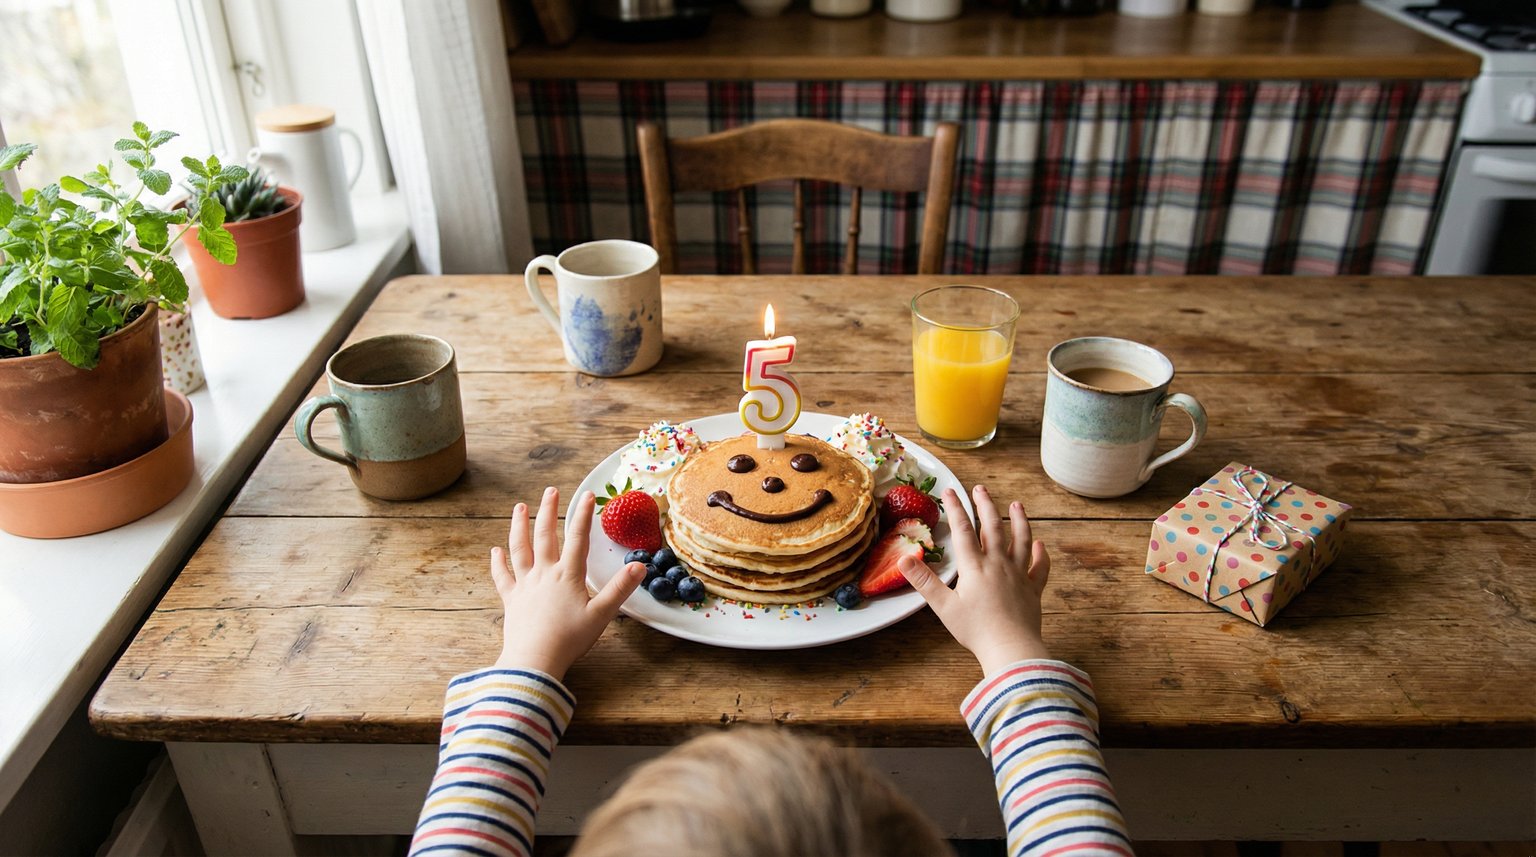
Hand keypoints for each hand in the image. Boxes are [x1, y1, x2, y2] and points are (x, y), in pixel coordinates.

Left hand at [491, 486, 646, 679]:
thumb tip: (640, 566)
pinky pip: (502, 577)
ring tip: (519, 507)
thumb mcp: (601, 615)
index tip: (588, 494)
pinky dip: (498, 563)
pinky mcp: (511, 600)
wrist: (534, 661)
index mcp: (567, 576)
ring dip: (519, 526)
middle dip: (548, 511)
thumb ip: (619, 589)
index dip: (583, 515)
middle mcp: (544, 574)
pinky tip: (495, 551)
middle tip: (550, 491)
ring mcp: (525, 585)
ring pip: (520, 549)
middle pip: (545, 536)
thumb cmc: (569, 640)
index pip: (578, 539)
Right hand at [897, 484, 1051, 676]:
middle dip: (986, 505)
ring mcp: (1018, 575)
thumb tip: (903, 559)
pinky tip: (1039, 545)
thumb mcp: (943, 606)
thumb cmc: (976, 630)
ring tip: (1017, 505)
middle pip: (993, 527)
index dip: (956, 508)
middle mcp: (998, 564)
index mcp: (975, 567)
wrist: (1010, 648)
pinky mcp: (1032, 589)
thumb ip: (924, 581)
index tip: (950, 491)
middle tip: (980, 489)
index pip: (963, 530)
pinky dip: (1040, 554)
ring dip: (1020, 520)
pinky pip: (1039, 567)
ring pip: (1021, 540)